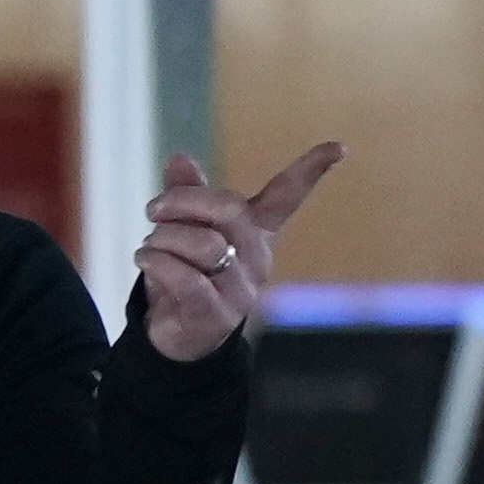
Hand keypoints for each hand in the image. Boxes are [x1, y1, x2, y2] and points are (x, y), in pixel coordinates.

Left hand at [130, 143, 342, 362]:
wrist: (175, 336)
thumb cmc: (184, 274)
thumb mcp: (183, 232)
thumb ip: (186, 196)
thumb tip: (179, 157)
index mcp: (255, 232)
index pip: (287, 197)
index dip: (309, 171)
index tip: (339, 147)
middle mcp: (257, 258)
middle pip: (230, 209)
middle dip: (183, 201)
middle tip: (153, 210)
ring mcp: (241, 289)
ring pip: (203, 243)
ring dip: (162, 239)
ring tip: (150, 248)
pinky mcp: (216, 314)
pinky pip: (187, 278)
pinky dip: (158, 263)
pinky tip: (145, 260)